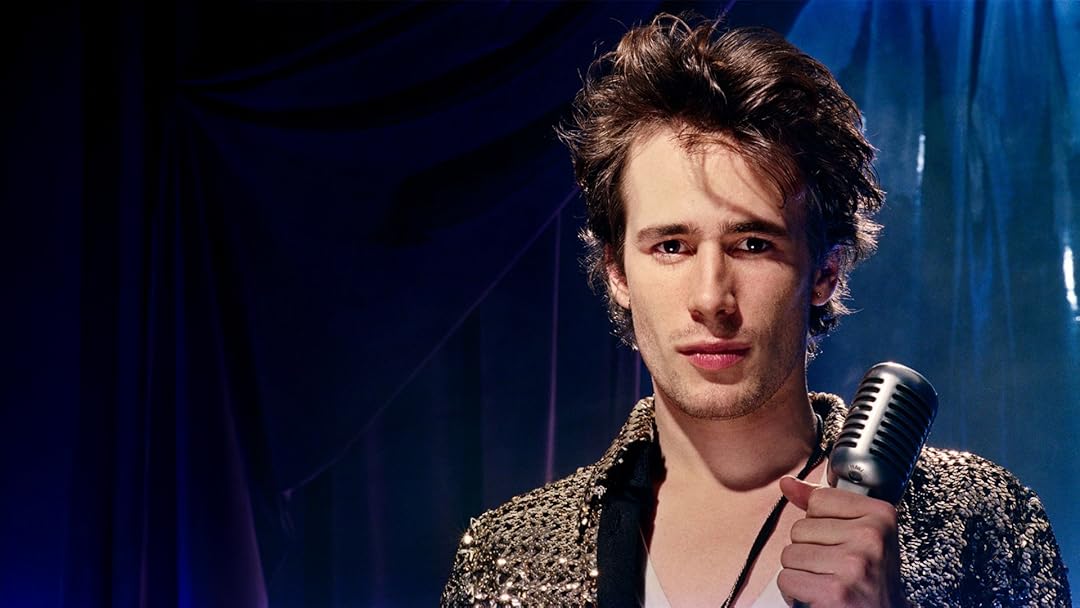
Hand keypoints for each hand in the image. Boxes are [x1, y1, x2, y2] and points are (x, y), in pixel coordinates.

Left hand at [777, 476, 906, 606]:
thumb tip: (788, 483)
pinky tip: (818, 595)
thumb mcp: (859, 535)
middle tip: (835, 567)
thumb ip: (824, 505)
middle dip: (810, 550)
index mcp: (880, 516)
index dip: (822, 524)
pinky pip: (786, 579)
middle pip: (800, 528)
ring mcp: (853, 565)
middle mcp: (870, 538)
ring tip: (827, 580)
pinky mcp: (833, 592)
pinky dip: (795, 592)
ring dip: (801, 572)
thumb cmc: (870, 579)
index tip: (842, 541)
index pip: (819, 499)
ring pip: (790, 554)